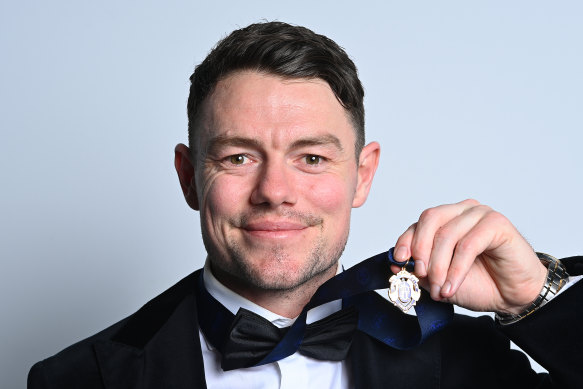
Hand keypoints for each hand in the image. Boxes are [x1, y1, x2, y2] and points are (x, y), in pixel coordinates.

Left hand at [392, 199, 547, 313]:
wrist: (512, 296)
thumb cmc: (480, 283)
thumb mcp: (440, 278)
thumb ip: (420, 268)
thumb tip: (397, 263)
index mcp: (446, 219)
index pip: (419, 223)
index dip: (406, 241)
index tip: (399, 262)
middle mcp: (462, 212)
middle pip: (430, 220)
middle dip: (421, 251)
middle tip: (421, 276)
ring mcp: (480, 214)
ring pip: (447, 234)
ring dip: (439, 267)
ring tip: (440, 289)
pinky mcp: (497, 224)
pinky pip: (468, 245)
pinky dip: (456, 269)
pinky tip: (452, 286)